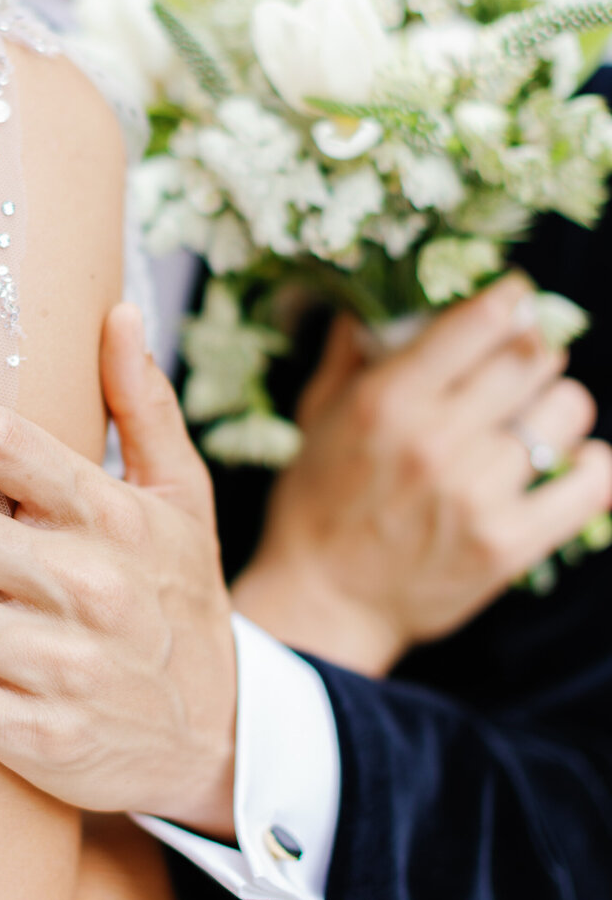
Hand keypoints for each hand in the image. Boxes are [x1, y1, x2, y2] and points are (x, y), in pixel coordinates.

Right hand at [233, 275, 611, 673]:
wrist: (324, 601)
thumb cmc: (316, 504)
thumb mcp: (316, 418)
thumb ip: (350, 356)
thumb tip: (373, 304)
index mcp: (386, 400)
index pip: (481, 321)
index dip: (511, 299)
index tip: (516, 298)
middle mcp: (434, 441)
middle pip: (532, 357)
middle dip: (534, 349)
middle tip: (523, 361)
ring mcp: (475, 494)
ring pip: (566, 412)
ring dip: (559, 404)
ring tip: (537, 418)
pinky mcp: (506, 544)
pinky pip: (590, 484)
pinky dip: (593, 465)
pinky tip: (575, 462)